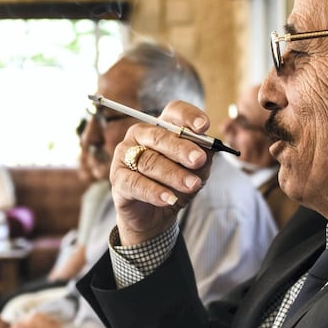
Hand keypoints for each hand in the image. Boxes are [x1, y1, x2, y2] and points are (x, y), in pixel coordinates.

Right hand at [111, 101, 212, 244]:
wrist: (154, 215)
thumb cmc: (174, 185)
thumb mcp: (195, 171)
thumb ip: (202, 158)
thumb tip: (209, 148)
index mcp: (161, 126)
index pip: (174, 111)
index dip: (188, 116)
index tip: (204, 127)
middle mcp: (140, 135)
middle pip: (159, 137)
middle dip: (181, 148)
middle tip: (199, 159)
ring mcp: (124, 155)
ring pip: (149, 161)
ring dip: (173, 174)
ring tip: (192, 185)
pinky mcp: (118, 179)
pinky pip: (135, 183)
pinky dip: (154, 191)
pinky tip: (170, 198)